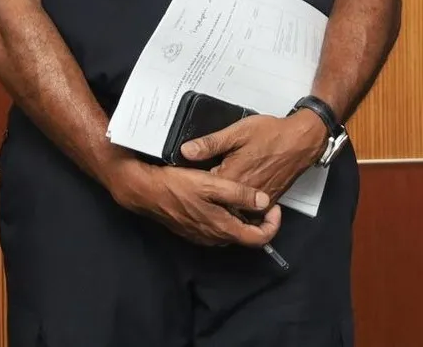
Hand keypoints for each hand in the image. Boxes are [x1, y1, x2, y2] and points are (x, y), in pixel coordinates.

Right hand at [105, 156, 281, 247]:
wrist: (147, 191)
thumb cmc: (179, 185)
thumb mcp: (213, 184)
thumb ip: (240, 194)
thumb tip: (264, 203)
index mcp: (222, 228)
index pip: (258, 239)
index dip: (272, 225)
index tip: (275, 207)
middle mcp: (213, 237)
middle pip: (245, 234)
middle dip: (258, 219)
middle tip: (262, 198)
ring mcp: (202, 235)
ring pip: (231, 230)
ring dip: (242, 216)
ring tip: (245, 195)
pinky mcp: (193, 229)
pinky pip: (217, 226)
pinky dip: (227, 215)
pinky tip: (223, 198)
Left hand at [181, 112, 328, 205]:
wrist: (302, 140)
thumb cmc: (272, 134)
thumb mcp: (238, 131)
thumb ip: (210, 143)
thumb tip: (186, 151)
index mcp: (232, 177)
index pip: (203, 191)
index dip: (194, 185)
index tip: (190, 179)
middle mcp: (244, 195)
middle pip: (218, 207)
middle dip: (208, 200)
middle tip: (203, 189)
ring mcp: (257, 202)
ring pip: (234, 213)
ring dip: (225, 207)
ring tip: (218, 196)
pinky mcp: (268, 202)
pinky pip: (250, 214)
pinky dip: (242, 208)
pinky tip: (237, 197)